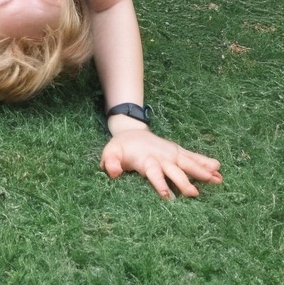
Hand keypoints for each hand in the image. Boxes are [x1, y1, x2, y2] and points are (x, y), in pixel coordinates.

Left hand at [101, 128, 221, 198]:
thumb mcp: (110, 152)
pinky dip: (205, 161)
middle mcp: (161, 157)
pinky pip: (192, 156)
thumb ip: (110, 162)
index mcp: (146, 160)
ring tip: (217, 179)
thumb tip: (113, 172)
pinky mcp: (177, 151)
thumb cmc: (121, 147)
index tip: (167, 197)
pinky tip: (218, 168)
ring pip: (188, 163)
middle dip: (184, 182)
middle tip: (195, 194)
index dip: (159, 184)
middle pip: (174, 170)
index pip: (153, 173)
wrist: (130, 130)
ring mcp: (171, 153)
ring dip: (202, 171)